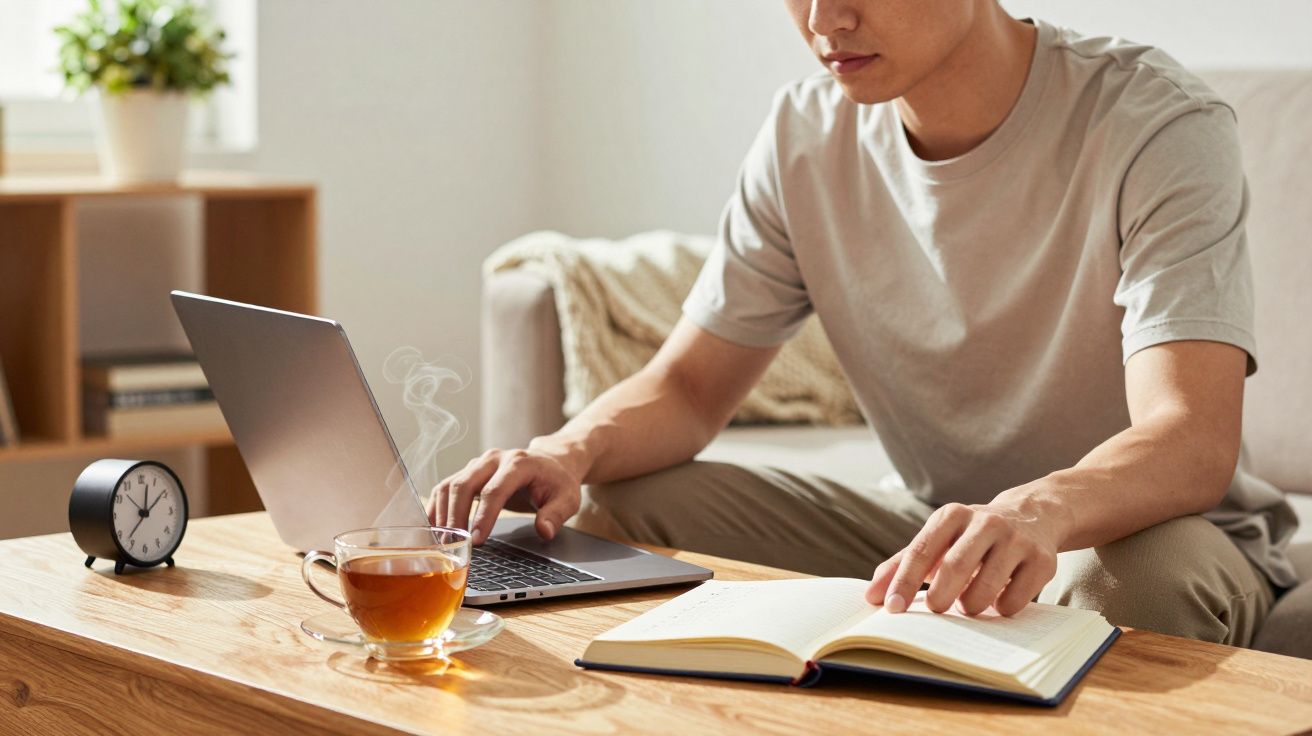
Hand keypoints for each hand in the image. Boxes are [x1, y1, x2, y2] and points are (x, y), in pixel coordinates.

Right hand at [429, 447, 582, 544]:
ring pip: (450, 485)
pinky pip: (446, 487)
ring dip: (442, 513)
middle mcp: (494, 459)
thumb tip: (544, 531)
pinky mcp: (469, 473)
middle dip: (456, 516)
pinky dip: (437, 507)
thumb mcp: (567, 499)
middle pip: (465, 484)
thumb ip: (556, 515)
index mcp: (519, 463)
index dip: (484, 516)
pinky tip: (434, 528)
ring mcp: (479, 464)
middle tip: (453, 544)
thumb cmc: (557, 482)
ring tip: (442, 541)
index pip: (495, 490)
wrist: (551, 462)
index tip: (477, 540)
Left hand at [865, 497, 1062, 616]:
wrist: (1032, 516)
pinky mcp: (1042, 560)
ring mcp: (1017, 540)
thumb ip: (903, 564)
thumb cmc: (971, 536)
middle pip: (954, 568)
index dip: (904, 582)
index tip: (890, 608)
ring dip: (971, 606)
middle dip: (940, 598)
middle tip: (936, 609)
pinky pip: (1014, 601)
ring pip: (986, 589)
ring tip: (968, 603)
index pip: (921, 551)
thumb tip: (872, 597)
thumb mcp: (938, 540)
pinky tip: (999, 599)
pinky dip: (1000, 609)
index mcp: (952, 515)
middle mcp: (985, 522)